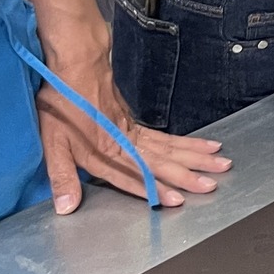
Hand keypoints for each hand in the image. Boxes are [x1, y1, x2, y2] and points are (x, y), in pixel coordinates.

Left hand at [35, 48, 229, 211]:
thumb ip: (60, 176)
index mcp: (103, 154)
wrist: (77, 66)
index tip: (176, 199)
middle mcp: (125, 144)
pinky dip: (189, 143)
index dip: (154, 189)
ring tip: (221, 164)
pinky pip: (168, 137)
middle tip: (211, 185)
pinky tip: (206, 146)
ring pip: (171, 148)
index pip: (133, 176)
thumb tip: (67, 207)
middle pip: (161, 162)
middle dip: (187, 175)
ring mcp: (134, 132)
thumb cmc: (61, 103)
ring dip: (196, 158)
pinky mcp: (138, 123)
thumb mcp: (51, 142)